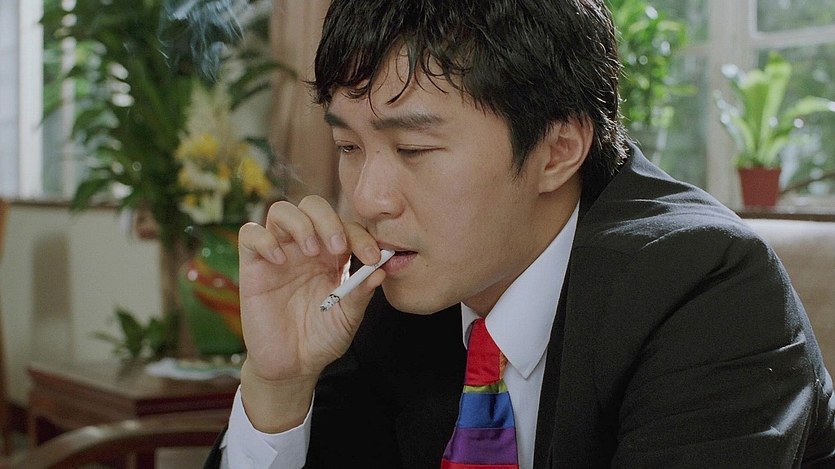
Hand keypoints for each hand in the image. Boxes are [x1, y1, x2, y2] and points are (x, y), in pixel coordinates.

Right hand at [236, 195, 384, 430]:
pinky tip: (279, 261)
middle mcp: (305, 248)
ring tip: (311, 252)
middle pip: (312, 205)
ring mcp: (278, 254)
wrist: (293, 366)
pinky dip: (264, 239)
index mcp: (332, 255)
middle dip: (329, 219)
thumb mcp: (348, 317)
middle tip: (339, 247)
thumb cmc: (322, 338)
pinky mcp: (253, 267)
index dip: (361, 235)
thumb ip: (361, 293)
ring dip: (300, 224)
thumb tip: (382, 270)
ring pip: (281, 211)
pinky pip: (250, 234)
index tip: (372, 257)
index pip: (346, 225)